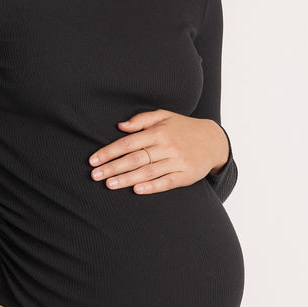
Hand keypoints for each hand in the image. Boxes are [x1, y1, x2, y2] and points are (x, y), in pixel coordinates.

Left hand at [88, 109, 228, 193]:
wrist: (214, 141)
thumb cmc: (184, 128)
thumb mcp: (165, 116)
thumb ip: (142, 120)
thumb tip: (120, 126)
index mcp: (158, 131)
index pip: (128, 142)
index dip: (109, 151)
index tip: (93, 160)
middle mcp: (167, 146)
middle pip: (135, 158)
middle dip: (113, 167)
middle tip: (95, 175)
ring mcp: (177, 162)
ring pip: (148, 172)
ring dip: (127, 179)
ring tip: (109, 185)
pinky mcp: (186, 176)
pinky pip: (166, 182)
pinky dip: (151, 187)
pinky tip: (136, 190)